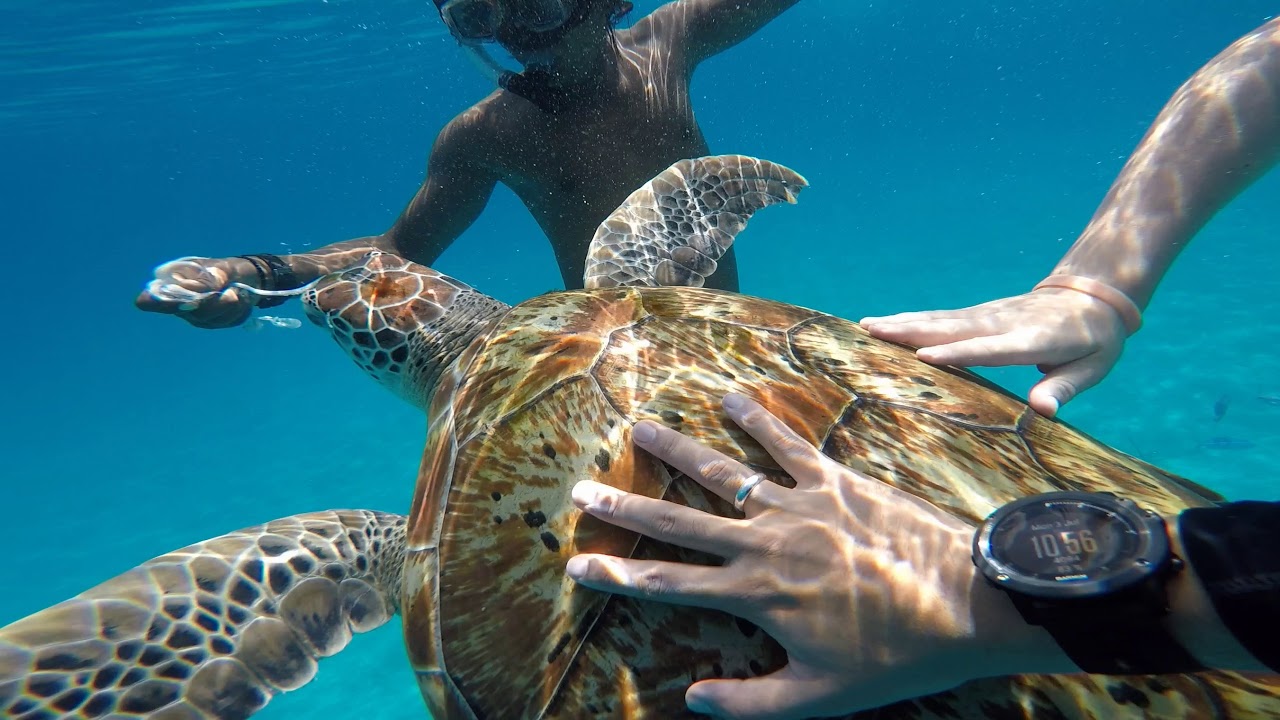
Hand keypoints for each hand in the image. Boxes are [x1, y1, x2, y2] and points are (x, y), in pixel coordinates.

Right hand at [135, 256, 257, 328]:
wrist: (247, 277)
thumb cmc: (225, 268)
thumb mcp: (221, 268)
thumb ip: (210, 279)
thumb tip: (199, 290)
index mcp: (173, 283)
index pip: (150, 299)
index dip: (155, 303)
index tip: (167, 300)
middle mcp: (179, 303)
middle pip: (192, 312)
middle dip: (215, 303)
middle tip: (231, 292)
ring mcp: (195, 316)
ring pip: (212, 319)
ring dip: (231, 305)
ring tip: (235, 291)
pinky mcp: (213, 323)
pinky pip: (228, 322)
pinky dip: (239, 311)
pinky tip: (239, 301)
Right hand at [566, 394, 1046, 718]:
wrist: (966, 602)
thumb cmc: (895, 657)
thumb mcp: (819, 697)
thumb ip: (750, 701)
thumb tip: (690, 697)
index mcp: (755, 595)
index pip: (668, 584)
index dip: (617, 574)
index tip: (576, 563)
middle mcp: (764, 543)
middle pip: (679, 521)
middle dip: (625, 507)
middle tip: (581, 490)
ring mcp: (798, 506)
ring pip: (723, 474)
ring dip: (677, 451)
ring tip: (639, 430)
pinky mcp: (835, 480)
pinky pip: (786, 444)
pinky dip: (756, 420)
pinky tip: (729, 400)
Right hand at [859, 288, 1127, 416]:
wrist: (1092, 295)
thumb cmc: (1094, 341)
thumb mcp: (1093, 367)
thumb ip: (1064, 388)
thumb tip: (1043, 412)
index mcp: (1034, 338)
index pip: (992, 348)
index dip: (960, 352)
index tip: (925, 356)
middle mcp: (1004, 322)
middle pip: (954, 328)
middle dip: (913, 331)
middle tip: (874, 332)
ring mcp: (989, 315)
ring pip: (941, 319)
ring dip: (903, 322)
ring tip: (867, 325)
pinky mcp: (980, 313)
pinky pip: (942, 318)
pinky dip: (912, 320)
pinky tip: (887, 324)